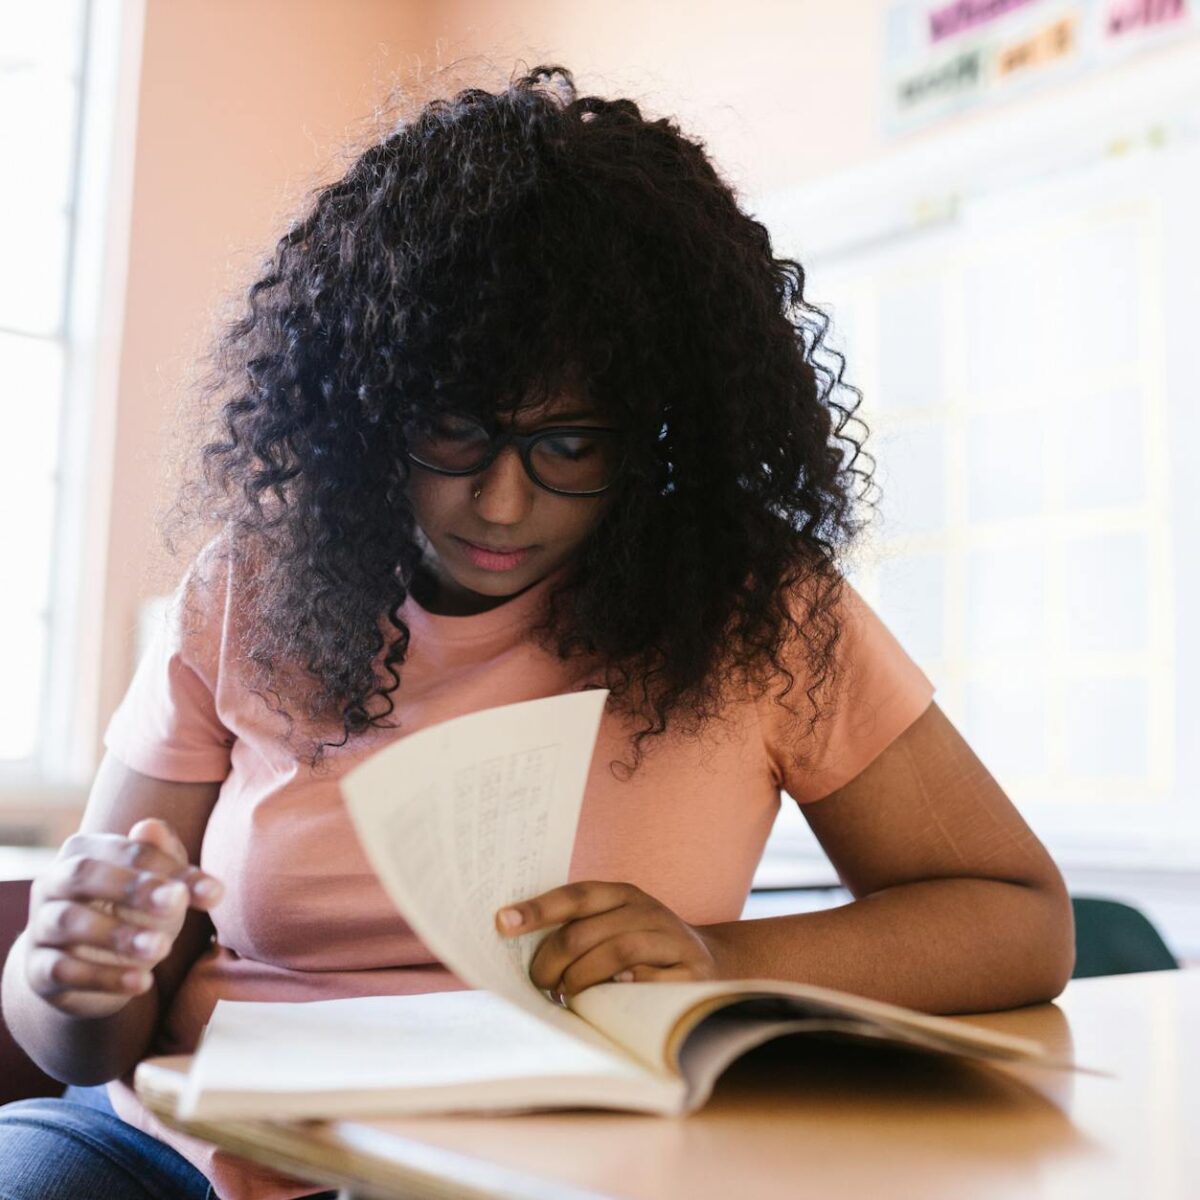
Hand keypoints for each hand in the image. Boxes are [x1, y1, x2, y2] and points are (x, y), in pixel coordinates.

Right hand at [23, 818, 224, 1019]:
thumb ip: (164, 858)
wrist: (86, 966)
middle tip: (177, 902)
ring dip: (119, 934)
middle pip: (86, 874)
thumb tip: (153, 826)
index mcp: (86, 851)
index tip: (215, 893)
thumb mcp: (158, 887)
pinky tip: (143, 981)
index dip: (172, 868)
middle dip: (134, 887)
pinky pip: (63, 969)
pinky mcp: (37, 969)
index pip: (129, 850)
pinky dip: (104, 977)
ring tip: (163, 948)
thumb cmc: (132, 911)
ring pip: (70, 922)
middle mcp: (54, 881)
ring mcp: (41, 925)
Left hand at [495, 881, 720, 1001]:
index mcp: (623, 894)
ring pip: (616, 953)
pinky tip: (613, 994)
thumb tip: (520, 942)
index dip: (537, 909)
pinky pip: (650, 981)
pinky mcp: (691, 972)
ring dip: (582, 979)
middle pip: (586, 931)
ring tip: (566, 994)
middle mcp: (647, 910)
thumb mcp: (614, 926)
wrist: (710, 962)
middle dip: (552, 961)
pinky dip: (626, 989)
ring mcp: (671, 940)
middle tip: (539, 983)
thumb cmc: (643, 947)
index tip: (502, 921)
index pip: (574, 896)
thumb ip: (577, 930)